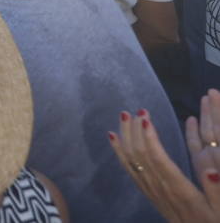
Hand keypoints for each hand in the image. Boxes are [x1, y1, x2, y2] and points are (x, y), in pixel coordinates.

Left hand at [112, 101, 219, 222]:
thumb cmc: (213, 222)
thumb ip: (216, 190)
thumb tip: (211, 170)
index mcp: (180, 190)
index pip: (159, 160)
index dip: (150, 138)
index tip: (145, 118)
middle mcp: (161, 189)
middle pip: (141, 156)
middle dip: (137, 131)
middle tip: (136, 110)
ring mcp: (151, 191)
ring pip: (132, 160)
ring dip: (126, 136)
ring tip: (124, 116)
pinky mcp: (148, 193)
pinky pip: (129, 169)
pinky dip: (119, 151)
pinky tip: (113, 137)